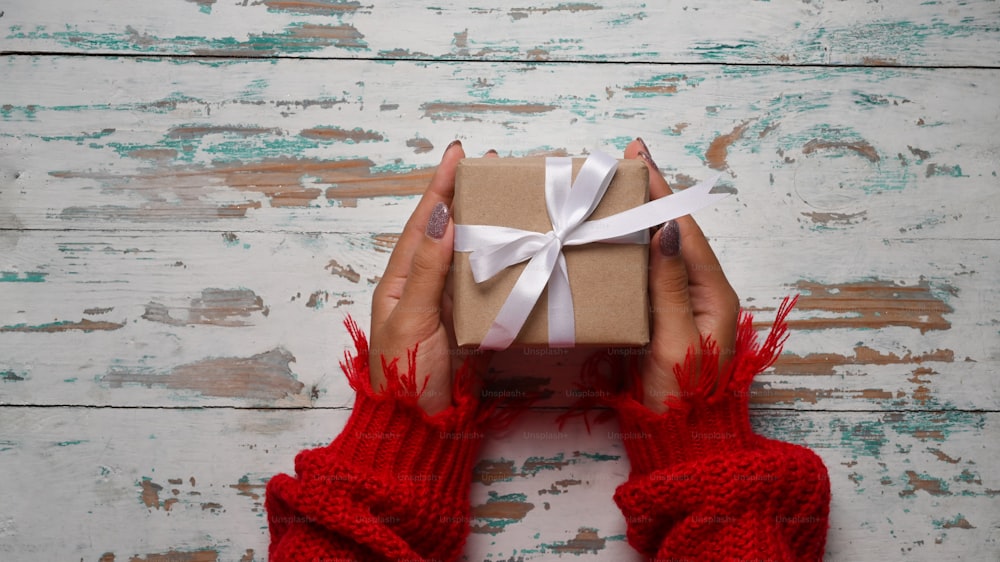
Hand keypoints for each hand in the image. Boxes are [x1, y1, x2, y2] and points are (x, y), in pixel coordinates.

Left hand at [369, 142, 495, 414]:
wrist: (417, 428)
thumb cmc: (405, 376)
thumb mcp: (413, 319)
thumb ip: (428, 270)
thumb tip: (442, 219)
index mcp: (400, 280)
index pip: (424, 222)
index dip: (441, 186)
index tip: (459, 153)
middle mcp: (422, 286)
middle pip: (446, 231)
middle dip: (466, 197)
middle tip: (493, 169)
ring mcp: (444, 305)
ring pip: (466, 255)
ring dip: (484, 226)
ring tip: (507, 199)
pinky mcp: (465, 326)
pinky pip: (482, 285)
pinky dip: (496, 264)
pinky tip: (513, 251)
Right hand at [624, 138, 739, 413]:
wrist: (681, 441)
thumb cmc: (684, 396)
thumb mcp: (677, 340)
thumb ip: (671, 285)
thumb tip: (671, 229)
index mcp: (713, 293)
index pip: (685, 230)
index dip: (663, 192)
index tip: (642, 157)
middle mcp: (698, 293)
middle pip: (672, 234)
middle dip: (649, 197)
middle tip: (623, 163)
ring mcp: (678, 307)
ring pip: (656, 253)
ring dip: (636, 221)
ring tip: (612, 192)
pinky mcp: (658, 321)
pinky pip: (643, 277)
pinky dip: (626, 252)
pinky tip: (608, 240)